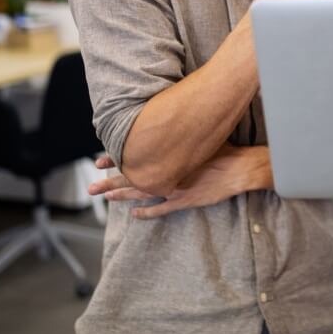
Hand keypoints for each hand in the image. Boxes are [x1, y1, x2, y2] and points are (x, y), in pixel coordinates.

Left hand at [89, 145, 256, 218]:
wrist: (240, 167)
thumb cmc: (224, 148)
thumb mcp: (200, 134)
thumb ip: (182, 131)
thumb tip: (167, 118)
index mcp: (169, 154)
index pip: (135, 156)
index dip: (116, 158)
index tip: (100, 159)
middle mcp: (168, 172)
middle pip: (132, 176)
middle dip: (110, 180)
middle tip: (92, 186)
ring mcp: (174, 188)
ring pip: (141, 193)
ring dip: (122, 195)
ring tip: (105, 197)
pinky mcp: (184, 201)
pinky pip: (161, 209)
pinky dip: (147, 212)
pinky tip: (134, 215)